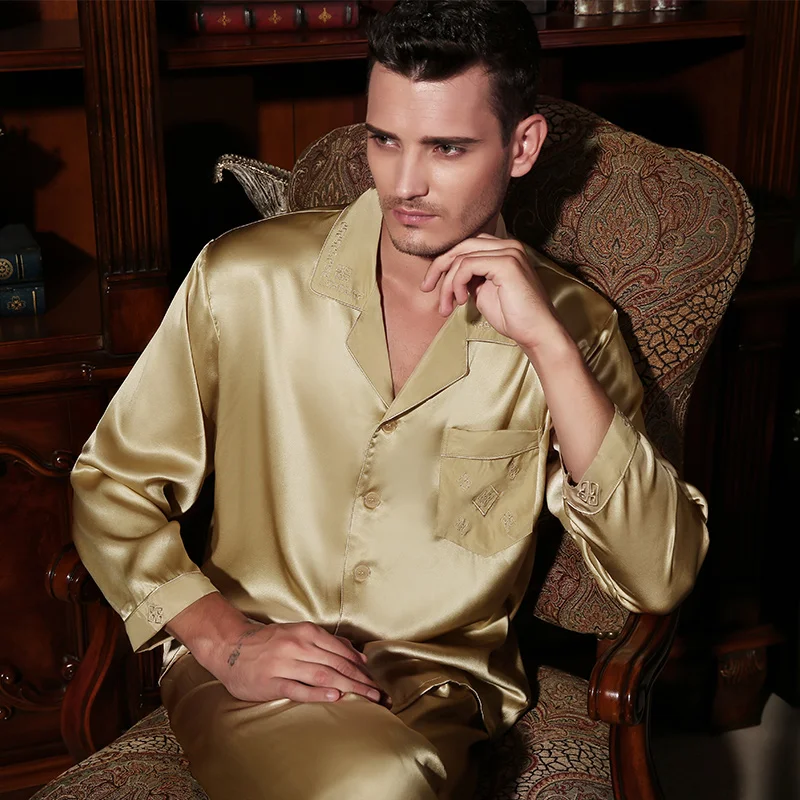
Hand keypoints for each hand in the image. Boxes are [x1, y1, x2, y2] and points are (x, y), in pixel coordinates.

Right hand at [214, 620, 387, 705]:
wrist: (230, 646)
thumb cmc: (269, 642)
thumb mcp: (297, 633)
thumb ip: (325, 642)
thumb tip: (357, 654)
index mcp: (305, 632)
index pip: (340, 650)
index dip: (360, 666)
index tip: (374, 679)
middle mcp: (297, 646)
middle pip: (336, 664)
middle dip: (360, 680)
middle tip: (378, 694)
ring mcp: (284, 664)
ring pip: (322, 675)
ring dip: (348, 687)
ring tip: (365, 697)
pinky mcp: (271, 682)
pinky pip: (299, 688)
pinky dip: (318, 692)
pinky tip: (335, 696)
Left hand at [420, 233, 558, 350]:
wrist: (535, 332)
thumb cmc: (512, 317)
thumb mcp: (483, 292)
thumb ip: (469, 278)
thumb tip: (450, 273)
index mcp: (504, 250)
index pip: (466, 247)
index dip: (445, 264)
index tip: (432, 285)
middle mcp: (508, 245)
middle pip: (461, 246)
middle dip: (438, 267)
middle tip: (426, 288)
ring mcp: (509, 252)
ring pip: (461, 257)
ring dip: (447, 283)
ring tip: (447, 305)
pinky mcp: (506, 263)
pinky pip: (467, 265)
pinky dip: (457, 283)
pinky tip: (461, 300)